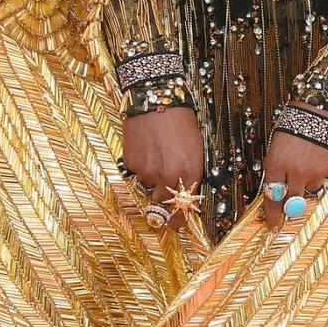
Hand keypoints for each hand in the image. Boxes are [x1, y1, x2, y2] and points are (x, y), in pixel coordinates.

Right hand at [121, 107, 204, 230]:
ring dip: (151, 178)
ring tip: (156, 155)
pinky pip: (136, 173)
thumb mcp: (195, 150)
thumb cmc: (181, 122)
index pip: (183, 208)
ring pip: (147, 186)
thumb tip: (184, 192)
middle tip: (162, 186)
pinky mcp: (132, 163)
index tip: (176, 225)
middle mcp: (169, 176)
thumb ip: (189, 174)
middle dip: (162, 198)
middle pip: (161, 203)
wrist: (158, 101)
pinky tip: (146, 148)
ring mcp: (148, 171)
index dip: (178, 220)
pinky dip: (140, 165)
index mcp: (190, 172)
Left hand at [258, 114, 327, 231]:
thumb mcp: (276, 146)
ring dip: (308, 182)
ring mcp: (316, 170)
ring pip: (311, 189)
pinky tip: (321, 157)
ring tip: (308, 163)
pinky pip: (326, 179)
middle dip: (290, 207)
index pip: (272, 197)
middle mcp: (296, 171)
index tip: (273, 226)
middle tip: (290, 209)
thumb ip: (276, 170)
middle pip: (292, 202)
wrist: (321, 110)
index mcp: (277, 163)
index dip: (272, 214)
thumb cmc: (294, 126)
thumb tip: (277, 193)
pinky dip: (323, 172)